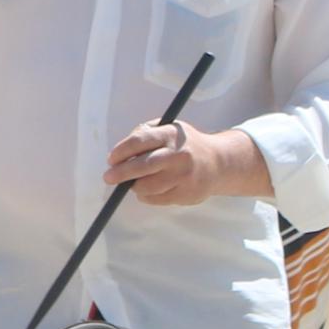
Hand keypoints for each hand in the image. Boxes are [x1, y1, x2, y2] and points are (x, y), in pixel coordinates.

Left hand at [103, 120, 269, 206]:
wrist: (219, 162)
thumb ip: (145, 134)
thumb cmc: (185, 145)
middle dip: (121, 173)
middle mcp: (178, 155)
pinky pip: (157, 199)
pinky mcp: (187, 193)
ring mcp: (184, 176)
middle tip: (108, 177)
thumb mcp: (169, 129)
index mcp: (171, 134)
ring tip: (134, 182)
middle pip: (142, 166)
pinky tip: (150, 189)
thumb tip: (119, 154)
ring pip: (148, 186)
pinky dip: (147, 196)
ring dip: (135, 186)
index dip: (121, 151)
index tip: (111, 159)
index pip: (139, 141)